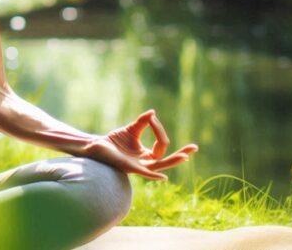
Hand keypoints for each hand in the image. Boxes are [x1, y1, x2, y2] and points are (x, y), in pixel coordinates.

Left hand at [82, 109, 197, 180]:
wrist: (96, 146)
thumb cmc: (113, 140)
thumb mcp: (131, 129)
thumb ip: (142, 122)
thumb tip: (152, 113)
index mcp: (146, 155)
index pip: (162, 144)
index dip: (159, 130)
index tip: (151, 118)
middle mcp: (145, 162)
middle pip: (167, 160)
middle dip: (182, 154)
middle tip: (195, 147)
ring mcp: (139, 166)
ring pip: (159, 166)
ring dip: (172, 161)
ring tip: (185, 157)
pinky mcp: (129, 168)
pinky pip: (144, 174)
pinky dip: (154, 176)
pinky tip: (163, 177)